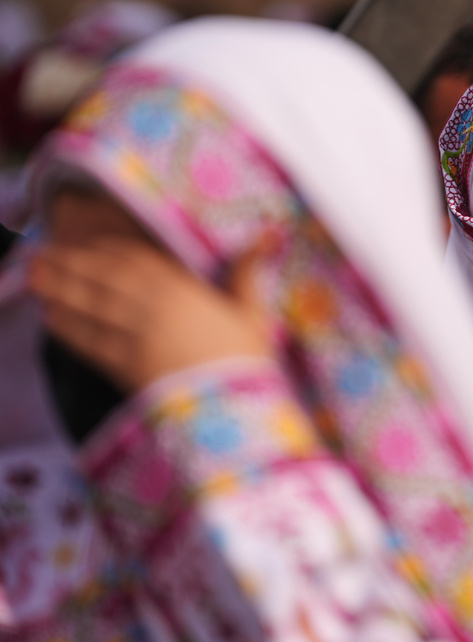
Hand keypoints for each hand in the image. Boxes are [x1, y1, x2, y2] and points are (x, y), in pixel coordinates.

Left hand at [28, 237, 271, 391]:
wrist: (232, 408)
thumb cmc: (247, 359)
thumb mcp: (253, 312)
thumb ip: (249, 271)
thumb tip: (269, 234)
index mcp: (181, 289)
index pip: (133, 259)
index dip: (105, 248)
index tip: (84, 240)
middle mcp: (150, 307)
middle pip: (100, 279)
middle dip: (68, 264)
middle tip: (40, 252)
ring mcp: (133, 336)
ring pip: (88, 306)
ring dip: (57, 289)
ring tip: (34, 276)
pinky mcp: (123, 367)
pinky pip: (88, 342)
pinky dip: (67, 328)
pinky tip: (50, 318)